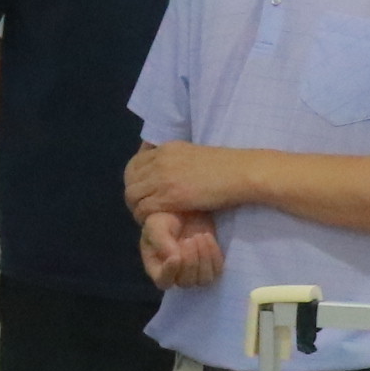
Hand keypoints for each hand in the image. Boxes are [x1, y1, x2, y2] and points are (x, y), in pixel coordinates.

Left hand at [125, 141, 249, 219]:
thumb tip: (168, 172)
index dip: (134, 181)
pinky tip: (157, 222)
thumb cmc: (225, 167)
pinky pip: (144, 209)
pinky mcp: (169, 196)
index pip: (134, 164)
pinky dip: (146, 218)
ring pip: (132, 196)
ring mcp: (163, 178)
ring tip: (151, 217)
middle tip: (145, 207)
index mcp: (166, 149)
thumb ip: (177, 161)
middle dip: (134, 196)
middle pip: (129, 181)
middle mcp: (160, 161)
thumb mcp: (193, 155)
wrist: (240, 173)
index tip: (143, 192)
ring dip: (138, 208)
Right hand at [139, 209, 225, 289]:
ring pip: (204, 280)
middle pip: (186, 282)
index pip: (163, 281)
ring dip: (204, 258)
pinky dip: (214, 255)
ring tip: (199, 236)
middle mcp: (176, 275)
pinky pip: (217, 270)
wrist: (184, 210)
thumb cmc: (164, 218)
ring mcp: (195, 272)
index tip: (175, 257)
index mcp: (157, 267)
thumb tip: (175, 258)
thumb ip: (162, 242)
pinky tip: (207, 237)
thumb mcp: (156, 226)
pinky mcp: (211, 265)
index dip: (170, 273)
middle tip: (189, 239)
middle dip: (190, 261)